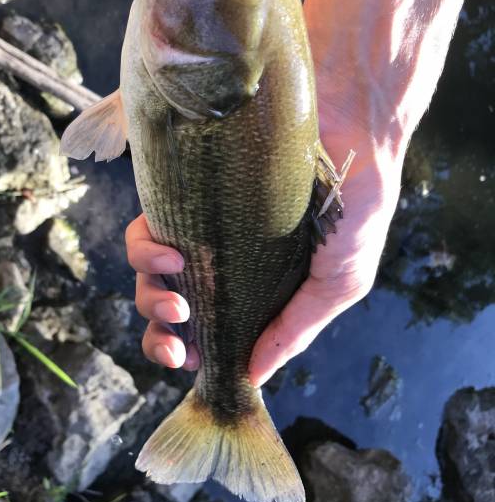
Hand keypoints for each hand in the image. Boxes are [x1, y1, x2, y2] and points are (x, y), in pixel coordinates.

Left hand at [125, 85, 402, 385]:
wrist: (352, 127)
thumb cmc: (355, 206)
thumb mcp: (340, 282)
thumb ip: (297, 328)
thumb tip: (254, 374)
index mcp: (252, 289)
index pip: (205, 329)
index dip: (188, 350)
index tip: (191, 362)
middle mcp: (221, 260)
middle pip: (167, 306)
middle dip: (161, 335)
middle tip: (180, 343)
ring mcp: (199, 226)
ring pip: (149, 273)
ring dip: (151, 297)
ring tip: (180, 302)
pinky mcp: (184, 191)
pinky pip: (145, 227)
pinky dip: (148, 249)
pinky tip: (174, 253)